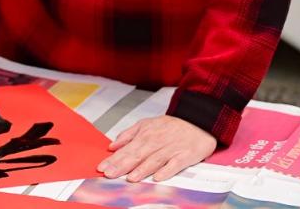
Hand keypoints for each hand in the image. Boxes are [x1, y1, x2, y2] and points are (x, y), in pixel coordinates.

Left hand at [98, 115, 216, 182]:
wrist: (198, 121)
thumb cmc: (171, 126)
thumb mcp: (146, 124)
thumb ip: (128, 135)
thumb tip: (112, 145)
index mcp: (145, 135)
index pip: (126, 149)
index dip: (113, 159)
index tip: (102, 167)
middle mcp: (156, 142)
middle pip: (137, 156)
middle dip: (122, 166)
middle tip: (109, 174)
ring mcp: (170, 150)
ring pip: (154, 161)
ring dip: (141, 170)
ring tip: (130, 178)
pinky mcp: (184, 156)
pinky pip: (174, 165)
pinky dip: (166, 171)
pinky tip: (158, 178)